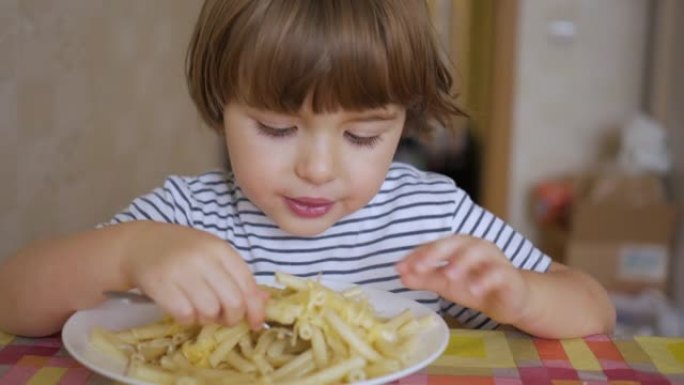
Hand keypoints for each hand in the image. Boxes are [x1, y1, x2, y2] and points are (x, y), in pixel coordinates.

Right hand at [121, 223, 267, 329]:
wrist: (141, 244)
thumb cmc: (183, 251)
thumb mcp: (213, 256)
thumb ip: (237, 277)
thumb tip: (264, 302)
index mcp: (220, 249)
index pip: (247, 284)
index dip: (255, 308)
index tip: (255, 323)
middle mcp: (203, 258)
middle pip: (232, 302)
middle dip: (232, 318)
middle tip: (223, 318)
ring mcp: (180, 271)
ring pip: (210, 311)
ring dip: (208, 319)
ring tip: (200, 310)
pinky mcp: (160, 284)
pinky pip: (185, 315)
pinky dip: (188, 320)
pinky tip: (183, 310)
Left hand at [396, 235, 530, 324]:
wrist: (508, 301)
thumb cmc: (474, 285)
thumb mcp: (445, 283)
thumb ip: (424, 278)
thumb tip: (400, 274)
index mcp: (457, 246)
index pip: (434, 246)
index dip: (416, 255)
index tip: (399, 267)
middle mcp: (475, 246)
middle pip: (454, 243)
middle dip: (435, 253)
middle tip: (419, 267)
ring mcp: (493, 258)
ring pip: (478, 252)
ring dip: (462, 262)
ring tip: (448, 276)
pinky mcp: (508, 274)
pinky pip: (498, 273)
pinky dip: (486, 280)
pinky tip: (475, 290)